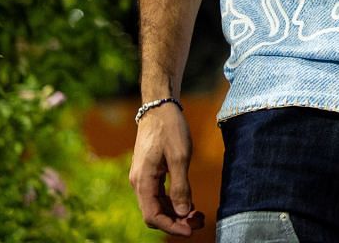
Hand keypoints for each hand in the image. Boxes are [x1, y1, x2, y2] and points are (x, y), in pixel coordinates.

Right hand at [128, 104, 205, 235]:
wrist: (159, 107)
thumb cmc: (170, 128)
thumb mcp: (180, 157)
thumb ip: (180, 187)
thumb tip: (183, 212)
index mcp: (143, 181)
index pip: (153, 216)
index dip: (171, 227)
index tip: (191, 231)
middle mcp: (139, 183)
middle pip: (154, 214)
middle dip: (176, 222)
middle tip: (199, 223)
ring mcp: (143, 178)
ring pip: (157, 205)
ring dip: (176, 213)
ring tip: (198, 215)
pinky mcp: (149, 173)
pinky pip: (159, 195)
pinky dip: (173, 202)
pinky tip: (189, 203)